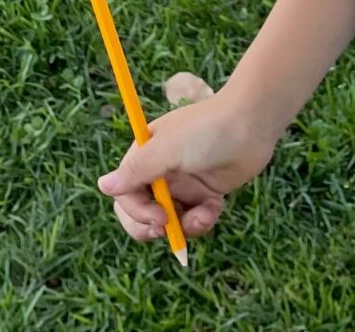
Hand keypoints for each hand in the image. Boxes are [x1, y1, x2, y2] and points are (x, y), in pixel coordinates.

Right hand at [95, 76, 276, 244]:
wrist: (252, 123)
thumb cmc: (207, 130)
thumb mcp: (168, 149)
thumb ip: (137, 170)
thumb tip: (102, 186)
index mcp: (145, 157)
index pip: (126, 196)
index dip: (137, 213)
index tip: (158, 219)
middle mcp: (160, 173)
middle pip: (141, 214)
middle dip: (153, 228)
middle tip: (167, 231)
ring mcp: (183, 185)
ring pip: (170, 223)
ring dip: (184, 227)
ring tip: (205, 215)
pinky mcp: (204, 195)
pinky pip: (194, 221)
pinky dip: (203, 220)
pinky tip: (216, 207)